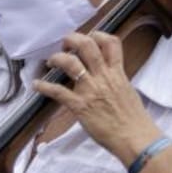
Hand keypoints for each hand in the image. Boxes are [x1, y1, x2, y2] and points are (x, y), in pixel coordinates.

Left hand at [34, 31, 160, 163]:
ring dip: (57, 58)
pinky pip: (58, 92)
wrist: (135, 138)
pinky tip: (36, 85)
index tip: (89, 37)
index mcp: (117, 73)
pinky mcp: (80, 106)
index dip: (97, 34)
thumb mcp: (127, 91)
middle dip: (72, 39)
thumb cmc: (133, 119)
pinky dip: (44, 86)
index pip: (111, 43)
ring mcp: (91, 90)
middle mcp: (103, 77)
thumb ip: (116, 80)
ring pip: (70, 63)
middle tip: (65, 45)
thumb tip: (107, 76)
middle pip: (87, 45)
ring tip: (51, 61)